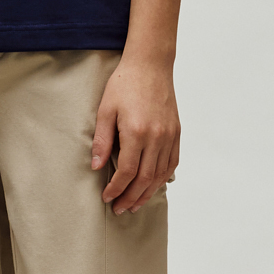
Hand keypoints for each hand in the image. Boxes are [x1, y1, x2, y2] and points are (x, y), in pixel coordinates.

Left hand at [91, 57, 179, 213]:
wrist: (151, 65)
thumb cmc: (125, 84)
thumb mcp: (105, 110)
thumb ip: (102, 141)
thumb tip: (97, 166)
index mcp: (137, 132)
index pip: (127, 171)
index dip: (117, 188)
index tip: (107, 197)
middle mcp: (157, 137)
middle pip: (145, 178)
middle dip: (131, 197)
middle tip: (119, 209)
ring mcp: (170, 135)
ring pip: (160, 174)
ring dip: (147, 192)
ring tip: (134, 204)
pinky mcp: (176, 132)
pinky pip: (172, 163)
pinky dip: (162, 178)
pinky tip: (152, 186)